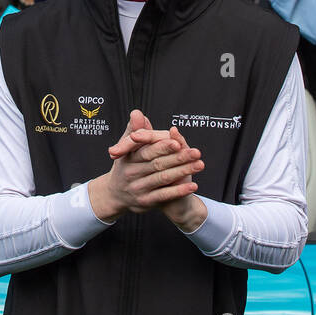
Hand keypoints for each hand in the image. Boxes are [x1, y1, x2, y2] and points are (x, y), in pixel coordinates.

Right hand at [88, 110, 204, 224]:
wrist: (115, 195)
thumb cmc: (126, 166)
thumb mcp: (128, 148)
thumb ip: (136, 130)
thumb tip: (137, 113)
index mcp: (129, 158)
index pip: (147, 151)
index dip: (163, 147)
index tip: (178, 142)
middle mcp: (132, 174)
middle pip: (158, 164)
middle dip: (178, 158)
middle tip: (196, 152)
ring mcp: (138, 189)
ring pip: (163, 179)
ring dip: (183, 172)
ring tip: (199, 165)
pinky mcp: (146, 202)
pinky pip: (164, 195)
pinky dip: (179, 191)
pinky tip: (193, 185)